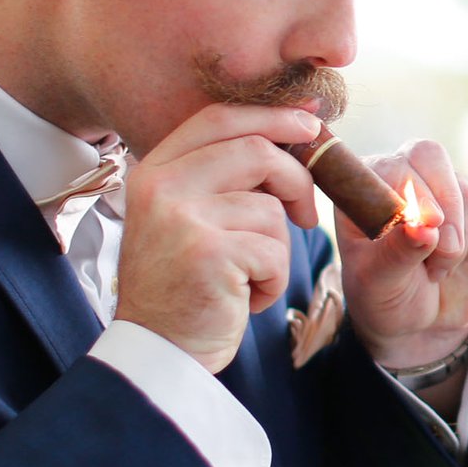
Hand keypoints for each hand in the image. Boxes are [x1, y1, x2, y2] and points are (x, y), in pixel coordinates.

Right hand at [114, 104, 324, 373]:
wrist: (158, 351)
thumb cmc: (187, 284)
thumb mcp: (191, 217)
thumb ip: (227, 175)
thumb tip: (299, 125)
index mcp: (155, 170)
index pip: (219, 118)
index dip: (272, 116)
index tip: (312, 125)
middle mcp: (160, 187)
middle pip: (256, 151)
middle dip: (297, 181)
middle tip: (306, 216)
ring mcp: (181, 219)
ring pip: (270, 209)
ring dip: (277, 250)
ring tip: (248, 276)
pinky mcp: (208, 254)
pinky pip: (274, 251)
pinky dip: (273, 280)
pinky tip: (246, 298)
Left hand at [335, 139, 467, 374]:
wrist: (417, 322)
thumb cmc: (384, 295)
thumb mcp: (377, 282)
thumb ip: (396, 253)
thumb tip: (424, 228)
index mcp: (368, 185)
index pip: (395, 164)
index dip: (415, 192)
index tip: (426, 227)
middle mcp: (406, 176)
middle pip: (433, 158)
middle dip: (443, 212)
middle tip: (439, 255)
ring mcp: (447, 191)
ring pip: (467, 192)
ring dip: (457, 243)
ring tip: (435, 270)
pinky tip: (459, 264)